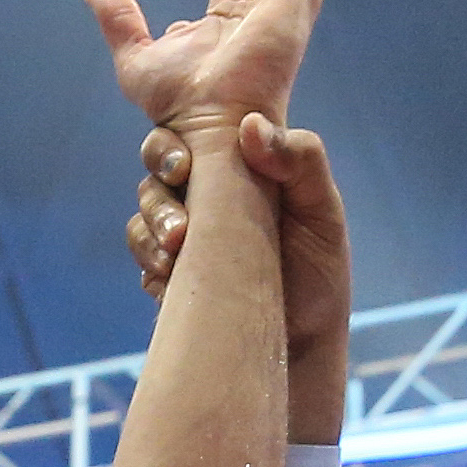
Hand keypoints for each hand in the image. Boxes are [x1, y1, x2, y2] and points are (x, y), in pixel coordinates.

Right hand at [130, 119, 345, 333]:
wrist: (306, 340)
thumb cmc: (318, 269)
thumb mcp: (322, 209)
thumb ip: (300, 159)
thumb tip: (250, 126)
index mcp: (233, 170)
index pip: (186, 139)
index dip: (171, 146)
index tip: (183, 166)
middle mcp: (202, 199)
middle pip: (154, 175)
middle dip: (156, 193)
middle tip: (177, 217)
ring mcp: (183, 239)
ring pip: (144, 219)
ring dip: (151, 228)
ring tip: (176, 250)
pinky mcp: (171, 277)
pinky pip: (145, 263)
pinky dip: (152, 265)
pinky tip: (172, 277)